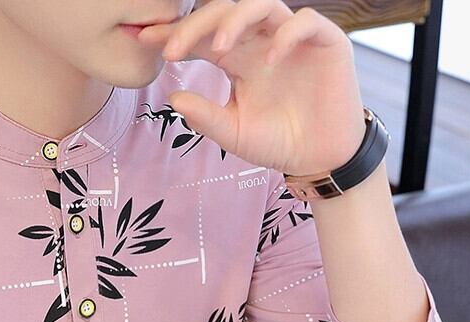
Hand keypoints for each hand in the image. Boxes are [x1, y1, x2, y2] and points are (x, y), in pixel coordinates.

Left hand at [137, 0, 366, 175]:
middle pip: (224, 13)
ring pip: (261, 5)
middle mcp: (261, 42)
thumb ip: (204, 116)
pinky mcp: (324, 42)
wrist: (319, 158)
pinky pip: (304, 21)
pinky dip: (285, 35)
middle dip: (196, 25)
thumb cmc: (277, 143)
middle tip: (173, 48)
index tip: (146, 40)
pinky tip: (269, 59)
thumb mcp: (233, 133)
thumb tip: (173, 96)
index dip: (175, 35)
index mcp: (238, 60)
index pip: (203, 37)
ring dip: (236, 20)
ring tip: (220, 46)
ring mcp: (291, 39)